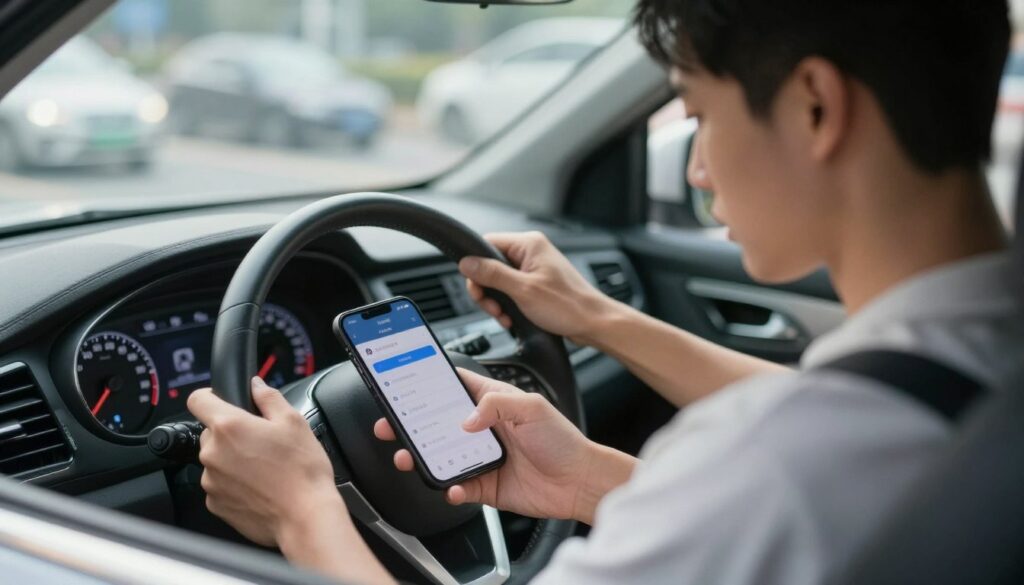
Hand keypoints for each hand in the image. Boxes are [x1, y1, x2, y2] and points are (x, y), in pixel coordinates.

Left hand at [187, 377, 341, 546]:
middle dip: (231, 433)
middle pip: (211, 432)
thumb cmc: (302, 471)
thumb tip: (256, 385)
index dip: (210, 396)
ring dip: (232, 460)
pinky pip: (219, 485)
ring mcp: (211, 481)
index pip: (198, 399)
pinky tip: (259, 486)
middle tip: (261, 442)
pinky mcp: (215, 504)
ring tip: (264, 468)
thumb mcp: (294, 422)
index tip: (221, 401)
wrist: (305, 516)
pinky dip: (234, 483)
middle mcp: (212, 453)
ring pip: (216, 459)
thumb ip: (269, 397)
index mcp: (229, 426)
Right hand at [374, 369, 634, 523]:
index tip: (405, 382)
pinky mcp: (485, 485)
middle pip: (437, 424)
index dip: (430, 384)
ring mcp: (481, 458)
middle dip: (411, 425)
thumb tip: (466, 420)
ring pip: (440, 456)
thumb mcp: (532, 407)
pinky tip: (452, 487)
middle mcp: (483, 429)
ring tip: (408, 458)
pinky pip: (457, 487)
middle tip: (390, 426)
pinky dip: (450, 489)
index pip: (455, 387)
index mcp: (493, 403)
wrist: (579, 481)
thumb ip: (496, 404)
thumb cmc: (562, 440)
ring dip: (421, 458)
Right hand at [459, 231, 614, 344]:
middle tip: (491, 307)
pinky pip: (511, 290)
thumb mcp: (523, 290)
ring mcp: (534, 268)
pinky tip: (511, 318)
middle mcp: (531, 252)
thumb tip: (467, 263)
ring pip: (499, 280)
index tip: (477, 287)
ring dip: (497, 301)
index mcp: (529, 244)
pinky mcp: (536, 283)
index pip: (487, 243)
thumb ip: (492, 274)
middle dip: (487, 289)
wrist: (593, 323)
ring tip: (504, 316)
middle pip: (490, 264)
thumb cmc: (568, 305)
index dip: (476, 266)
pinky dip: (507, 305)